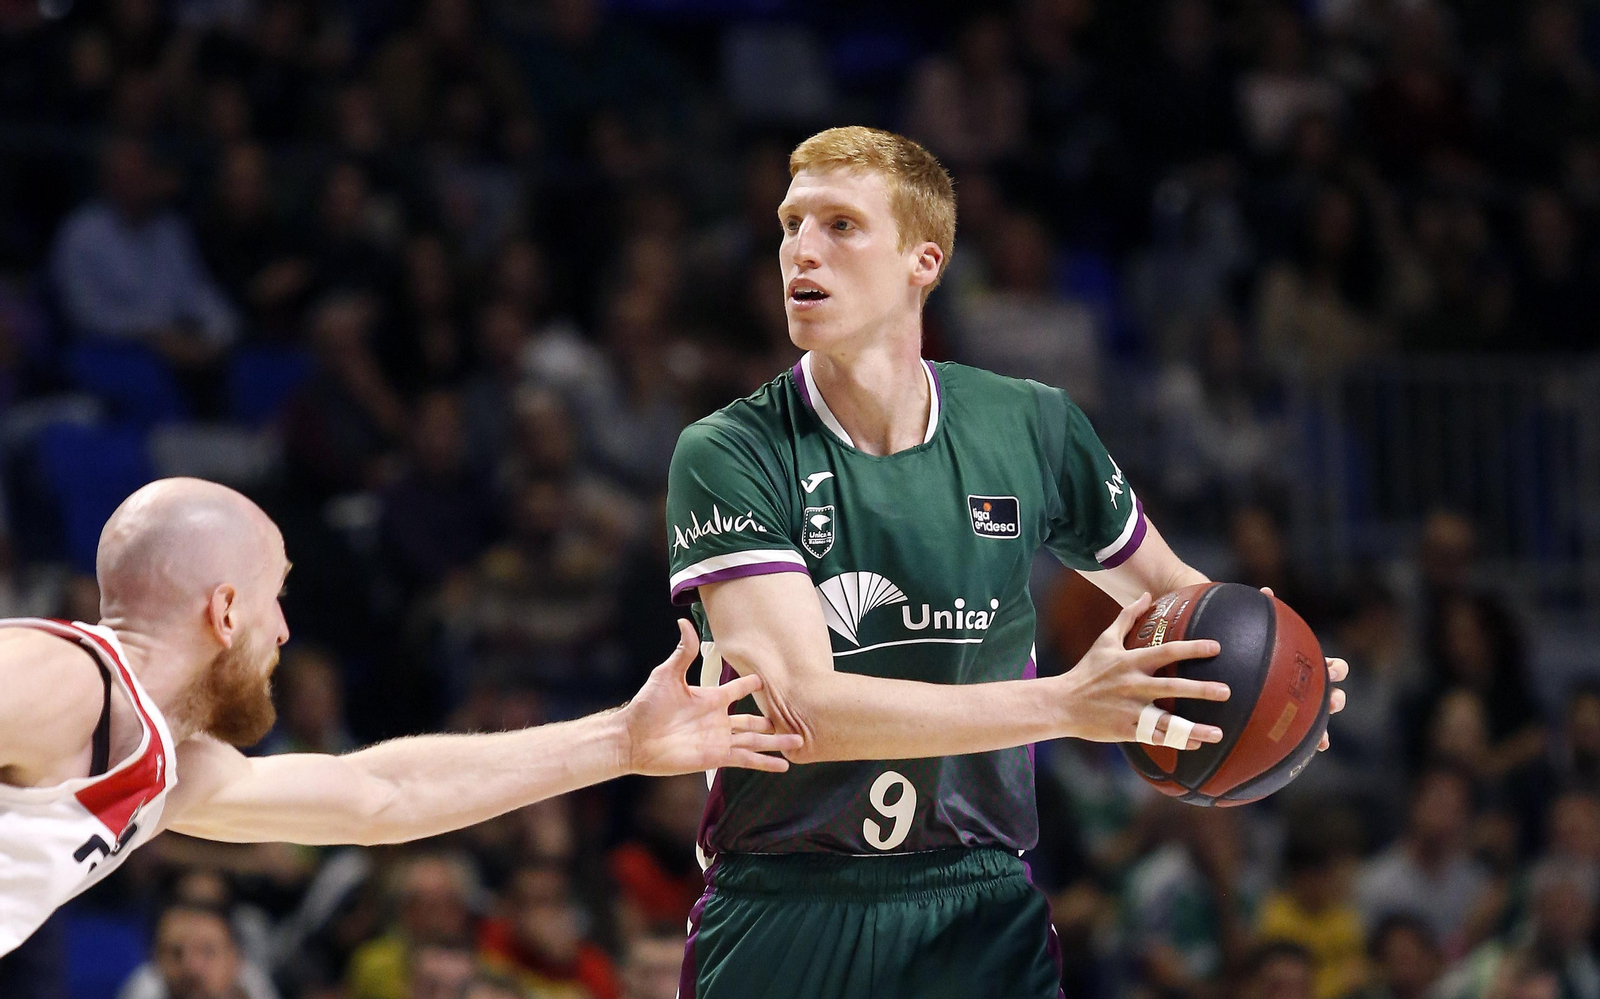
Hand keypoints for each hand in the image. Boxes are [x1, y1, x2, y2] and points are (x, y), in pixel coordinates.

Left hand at [622, 619, 802, 776]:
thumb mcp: (667, 675)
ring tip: (799, 740)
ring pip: (756, 740)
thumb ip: (684, 652)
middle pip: (753, 719)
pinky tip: (782, 765)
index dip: (753, 683)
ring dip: (777, 741)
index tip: (771, 679)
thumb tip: (684, 622)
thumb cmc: (647, 706)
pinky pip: (746, 759)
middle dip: (773, 718)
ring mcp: (719, 739)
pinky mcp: (716, 757)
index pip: (739, 688)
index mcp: (710, 698)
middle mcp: (718, 719)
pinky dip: (765, 763)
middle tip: (796, 715)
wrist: (634, 738)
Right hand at [1059, 593, 1230, 749]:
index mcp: (1130, 662)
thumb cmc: (1086, 671)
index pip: (1166, 652)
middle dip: (1201, 690)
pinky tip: (1196, 745)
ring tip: (1219, 733)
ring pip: (1168, 721)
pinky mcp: (1127, 730)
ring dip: (1195, 728)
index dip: (1192, 649)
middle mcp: (1133, 685)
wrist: (1062, 703)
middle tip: (1227, 691)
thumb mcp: (1105, 641)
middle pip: (1173, 687)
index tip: (1216, 647)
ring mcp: (1131, 710)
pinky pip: (1156, 738)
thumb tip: (1145, 595)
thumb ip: (1127, 618)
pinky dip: (1176, 742)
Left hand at [1259, 587, 1346, 750]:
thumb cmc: (1249, 645)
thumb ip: (1262, 611)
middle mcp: (1308, 687)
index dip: (1337, 670)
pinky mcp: (1283, 722)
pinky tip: (1295, 757)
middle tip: (1332, 700)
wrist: (1235, 667)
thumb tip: (1266, 591)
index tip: (1336, 671)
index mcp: (1307, 666)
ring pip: (1317, 720)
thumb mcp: (1255, 630)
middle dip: (1335, 698)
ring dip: (1322, 727)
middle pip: (1331, 694)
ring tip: (1321, 737)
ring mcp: (1297, 706)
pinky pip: (1296, 737)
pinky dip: (1300, 744)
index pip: (1332, 668)